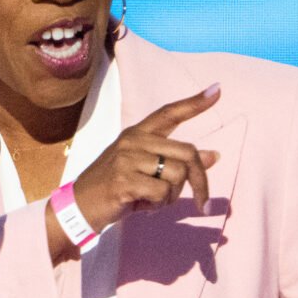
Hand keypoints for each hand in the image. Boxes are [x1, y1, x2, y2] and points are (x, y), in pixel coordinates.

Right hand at [71, 83, 221, 231]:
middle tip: (201, 203)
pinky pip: (161, 193)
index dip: (194, 103)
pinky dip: (159, 206)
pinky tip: (144, 207)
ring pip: (177, 175)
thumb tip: (215, 155)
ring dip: (172, 197)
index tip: (217, 90)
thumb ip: (176, 161)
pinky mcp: (124, 180)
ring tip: (154, 202)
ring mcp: (127, 159)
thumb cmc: (117, 187)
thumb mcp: (146, 170)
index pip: (169, 113)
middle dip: (200, 182)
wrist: (80, 205)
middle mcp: (133, 140)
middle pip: (187, 153)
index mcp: (137, 133)